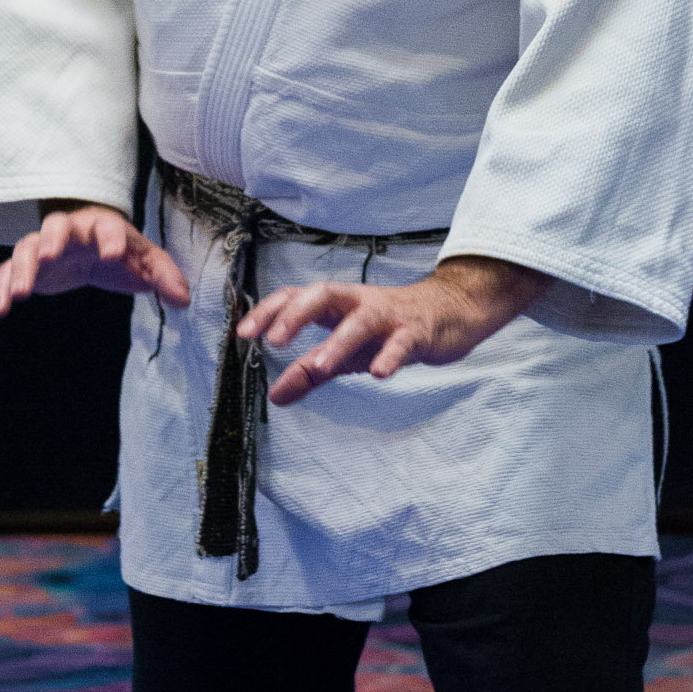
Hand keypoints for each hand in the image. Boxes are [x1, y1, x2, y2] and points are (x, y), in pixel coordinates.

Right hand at [0, 201, 191, 319]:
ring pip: (27, 248)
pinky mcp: (29, 266)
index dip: (112, 238)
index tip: (114, 256)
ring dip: (22, 268)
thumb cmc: (126, 253)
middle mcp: (71, 230)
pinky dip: (1, 288)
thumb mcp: (149, 263)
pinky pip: (7, 271)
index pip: (109, 226)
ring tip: (21, 295)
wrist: (100, 250)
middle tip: (50, 256)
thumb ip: (166, 278)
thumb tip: (184, 300)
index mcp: (104, 226)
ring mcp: (45, 245)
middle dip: (53, 239)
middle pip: (57, 226)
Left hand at [238, 253, 545, 406]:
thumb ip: (309, 372)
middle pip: (323, 295)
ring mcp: (388, 316)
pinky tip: (380, 373)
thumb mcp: (345, 352)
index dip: (268, 312)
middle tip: (273, 341)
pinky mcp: (416, 331)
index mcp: (336, 305)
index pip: (295, 297)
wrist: (449, 313)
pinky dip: (391, 356)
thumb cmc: (388, 330)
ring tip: (319, 366)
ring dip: (339, 342)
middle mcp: (358, 303)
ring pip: (361, 321)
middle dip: (297, 315)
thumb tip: (274, 396)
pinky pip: (402, 341)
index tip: (243, 334)